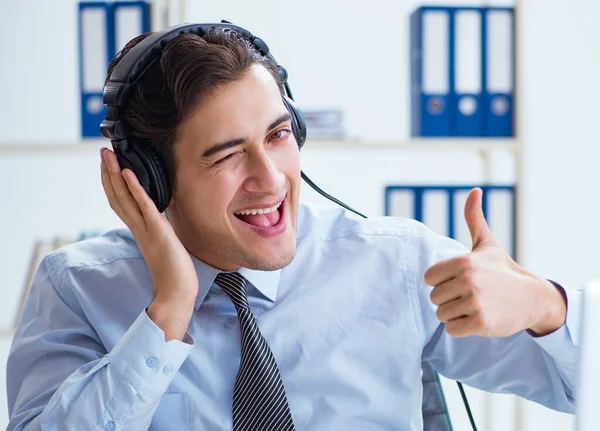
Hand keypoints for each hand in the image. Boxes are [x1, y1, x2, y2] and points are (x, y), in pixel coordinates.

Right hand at [100, 147, 197, 339]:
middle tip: (103, 152)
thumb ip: (159, 234)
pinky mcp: (157, 232)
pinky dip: (135, 189)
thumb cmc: (175, 274)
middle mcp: (138, 229)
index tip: (109, 166)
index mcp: (140, 232)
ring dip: (115, 174)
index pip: (121, 203)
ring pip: (124, 198)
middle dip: (109, 173)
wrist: (177, 294)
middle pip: (117, 196)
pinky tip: (128, 173)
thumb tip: (161, 224)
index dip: (113, 184)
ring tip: (108, 155)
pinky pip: (144, 207)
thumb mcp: (166, 246)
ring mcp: (146, 230)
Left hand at [424, 188, 565, 337]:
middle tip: (469, 295)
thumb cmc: (503, 270)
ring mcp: (475, 302)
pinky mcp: (480, 322)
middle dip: (448, 299)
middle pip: (434, 298)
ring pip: (441, 314)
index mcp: (463, 261)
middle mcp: (468, 281)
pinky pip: (452, 329)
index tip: (458, 280)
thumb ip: (474, 218)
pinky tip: (476, 318)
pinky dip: (461, 327)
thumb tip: (475, 191)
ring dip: (455, 314)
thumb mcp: (486, 244)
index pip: (429, 278)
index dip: (441, 281)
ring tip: (474, 306)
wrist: (533, 297)